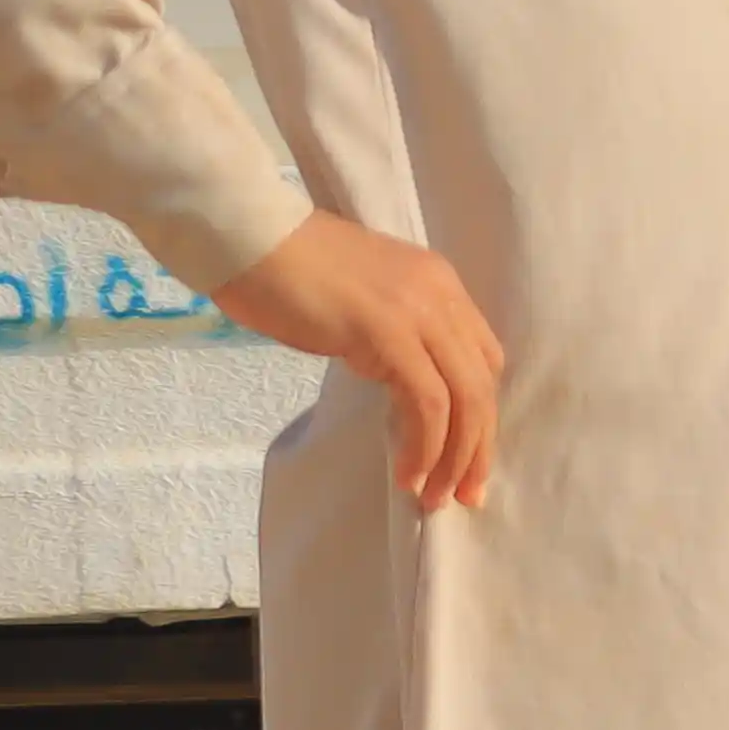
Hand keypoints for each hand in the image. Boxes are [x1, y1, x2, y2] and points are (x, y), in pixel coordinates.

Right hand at [216, 212, 504, 513]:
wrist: (245, 234)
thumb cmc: (284, 270)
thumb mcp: (359, 301)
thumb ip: (390, 334)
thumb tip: (398, 380)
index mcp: (438, 283)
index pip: (481, 359)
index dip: (480, 413)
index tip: (465, 457)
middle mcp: (441, 294)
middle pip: (483, 384)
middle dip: (478, 447)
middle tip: (464, 494)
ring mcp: (419, 311)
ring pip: (465, 399)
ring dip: (454, 457)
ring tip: (433, 494)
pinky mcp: (388, 332)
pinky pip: (426, 402)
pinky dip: (424, 445)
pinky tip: (405, 472)